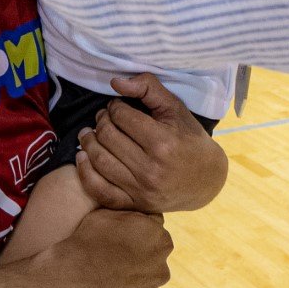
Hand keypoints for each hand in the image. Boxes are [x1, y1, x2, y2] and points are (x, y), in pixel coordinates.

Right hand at [48, 209, 171, 287]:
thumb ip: (136, 214)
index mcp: (162, 241)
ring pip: (143, 283)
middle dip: (140, 257)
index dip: (139, 232)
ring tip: (107, 273)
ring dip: (131, 278)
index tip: (123, 235)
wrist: (71, 273)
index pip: (156, 234)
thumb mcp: (114, 212)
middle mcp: (162, 270)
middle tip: (114, 254)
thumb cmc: (91, 238)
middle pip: (153, 261)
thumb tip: (142, 214)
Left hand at [76, 74, 228, 212]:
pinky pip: (100, 191)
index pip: (122, 117)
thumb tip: (115, 82)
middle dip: (100, 121)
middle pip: (108, 137)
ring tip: (88, 132)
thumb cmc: (190, 139)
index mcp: (163, 143)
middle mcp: (150, 169)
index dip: (114, 107)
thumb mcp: (175, 108)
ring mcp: (141, 190)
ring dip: (88, 142)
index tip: (116, 106)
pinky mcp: (134, 205)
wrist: (205, 180)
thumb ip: (148, 88)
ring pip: (100, 161)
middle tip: (102, 117)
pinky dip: (85, 172)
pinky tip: (82, 157)